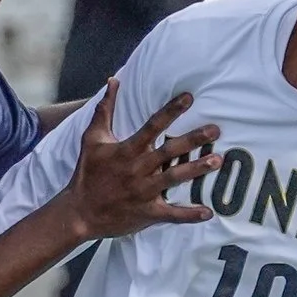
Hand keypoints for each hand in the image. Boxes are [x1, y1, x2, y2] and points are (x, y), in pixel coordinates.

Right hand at [64, 80, 220, 242]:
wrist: (78, 212)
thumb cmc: (87, 173)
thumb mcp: (91, 139)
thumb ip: (105, 109)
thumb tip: (113, 81)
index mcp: (127, 150)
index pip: (152, 126)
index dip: (171, 111)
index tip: (189, 98)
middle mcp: (138, 169)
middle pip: (170, 151)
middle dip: (193, 140)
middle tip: (215, 130)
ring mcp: (143, 192)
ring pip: (174, 178)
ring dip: (196, 169)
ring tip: (217, 161)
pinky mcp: (147, 212)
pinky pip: (171, 214)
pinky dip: (190, 215)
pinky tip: (208, 213)